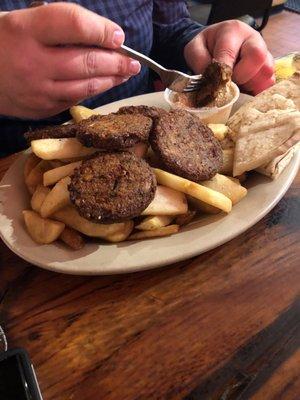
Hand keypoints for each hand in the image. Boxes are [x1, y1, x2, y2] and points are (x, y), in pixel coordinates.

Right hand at [0, 3, 140, 118]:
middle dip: (116, 62)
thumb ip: (56, 25)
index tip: (118, 36)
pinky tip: (103, 85)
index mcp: (25, 30)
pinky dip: (92, 92)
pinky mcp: (41, 109)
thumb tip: (100, 35)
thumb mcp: (20, 21)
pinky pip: (74, 100)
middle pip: (87, 61)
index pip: (73, 25)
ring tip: (125, 75)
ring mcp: (38, 90)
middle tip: (133, 62)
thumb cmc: (0, 42)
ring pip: (85, 86)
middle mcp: (33, 62)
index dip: (101, 29)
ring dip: (111, 80)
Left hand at [184, 20, 274, 94]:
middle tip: (230, 83)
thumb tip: (210, 80)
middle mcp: (252, 39)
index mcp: (232, 31)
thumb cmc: (206, 46)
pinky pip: (269, 83)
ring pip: (266, 72)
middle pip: (257, 57)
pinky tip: (245, 90)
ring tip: (237, 86)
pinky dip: (257, 90)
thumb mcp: (194, 48)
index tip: (217, 83)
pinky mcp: (267, 68)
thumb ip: (199, 61)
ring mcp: (264, 53)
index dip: (223, 71)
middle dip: (241, 76)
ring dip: (250, 85)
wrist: (216, 43)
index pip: (230, 52)